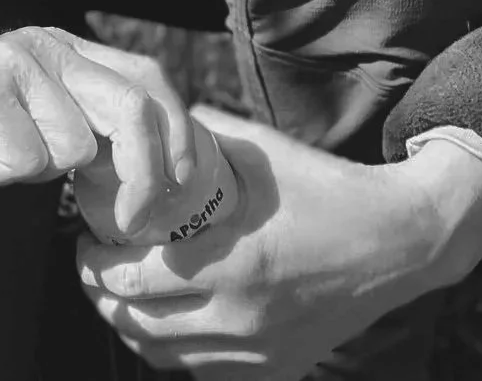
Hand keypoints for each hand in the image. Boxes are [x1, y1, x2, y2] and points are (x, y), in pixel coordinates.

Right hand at [0, 25, 196, 234]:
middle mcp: (49, 45)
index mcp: (67, 49)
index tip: (180, 192)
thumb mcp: (30, 117)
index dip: (178, 138)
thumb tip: (141, 175)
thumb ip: (80, 126)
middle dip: (143, 177)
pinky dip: (0, 175)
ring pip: (74, 149)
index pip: (150, 82)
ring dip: (38, 175)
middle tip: (125, 222)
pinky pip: (26, 159)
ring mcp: (16, 62)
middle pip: (133, 110)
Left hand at [77, 106, 481, 377]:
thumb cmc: (325, 190)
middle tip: (92, 264)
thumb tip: (151, 125)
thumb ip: (202, 139)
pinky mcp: (274, 369)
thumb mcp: (260, 153)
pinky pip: (201, 370)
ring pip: (163, 356)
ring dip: (131, 326)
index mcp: (234, 263)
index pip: (133, 281)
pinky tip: (166, 318)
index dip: (95, 263)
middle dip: (102, 294)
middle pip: (138, 325)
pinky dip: (172, 348)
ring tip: (119, 293)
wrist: (396, 242)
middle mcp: (241, 317)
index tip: (85, 239)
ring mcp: (258, 351)